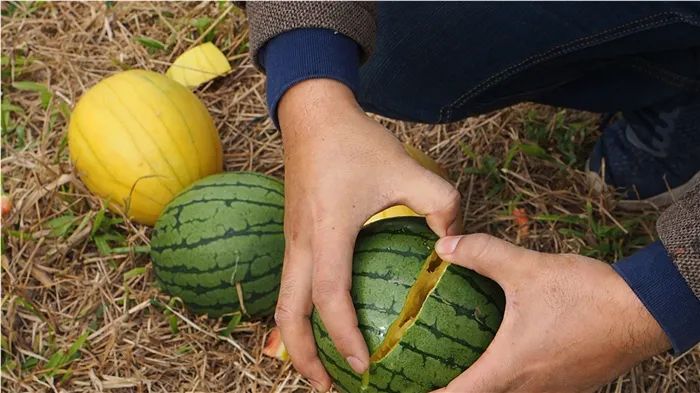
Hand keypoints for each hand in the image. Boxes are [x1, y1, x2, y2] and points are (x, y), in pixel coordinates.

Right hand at [276, 79, 460, 390]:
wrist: (312, 116)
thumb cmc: (355, 142)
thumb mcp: (407, 168)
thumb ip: (442, 203)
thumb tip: (455, 242)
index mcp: (327, 233)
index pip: (330, 299)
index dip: (346, 337)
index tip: (365, 366)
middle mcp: (300, 244)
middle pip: (288, 316)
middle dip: (303, 357)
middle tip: (328, 387)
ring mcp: (291, 241)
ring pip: (283, 304)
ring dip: (297, 340)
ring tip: (319, 367)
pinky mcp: (293, 236)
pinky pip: (290, 286)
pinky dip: (300, 315)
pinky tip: (324, 320)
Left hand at [432, 234, 670, 392]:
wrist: (645, 310)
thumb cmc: (586, 295)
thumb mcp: (526, 268)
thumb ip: (482, 254)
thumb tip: (445, 246)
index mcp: (511, 367)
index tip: (413, 386)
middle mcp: (531, 387)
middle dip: (459, 387)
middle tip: (435, 370)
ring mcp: (555, 390)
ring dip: (489, 382)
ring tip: (469, 362)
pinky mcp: (574, 384)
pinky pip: (536, 388)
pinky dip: (516, 378)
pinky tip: (513, 353)